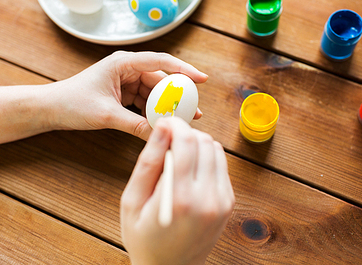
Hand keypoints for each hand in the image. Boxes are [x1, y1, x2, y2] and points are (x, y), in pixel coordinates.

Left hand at [47, 51, 207, 139]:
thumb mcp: (106, 115)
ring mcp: (127, 81)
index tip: (202, 79)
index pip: (160, 61)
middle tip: (196, 111)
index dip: (184, 69)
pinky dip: (155, 111)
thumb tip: (160, 135)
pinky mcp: (124, 94)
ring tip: (185, 120)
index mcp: (123, 62)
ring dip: (168, 105)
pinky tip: (164, 122)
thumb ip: (135, 125)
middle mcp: (128, 68)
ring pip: (155, 92)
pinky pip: (146, 101)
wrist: (50, 109)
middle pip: (162, 79)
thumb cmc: (72, 103)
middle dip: (179, 95)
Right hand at [120, 117, 234, 264]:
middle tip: (167, 142)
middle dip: (185, 134)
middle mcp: (208, 199)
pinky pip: (221, 165)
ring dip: (197, 145)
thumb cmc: (144, 238)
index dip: (175, 125)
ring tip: (178, 158)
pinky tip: (190, 171)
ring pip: (216, 149)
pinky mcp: (228, 203)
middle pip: (205, 141)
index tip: (163, 123)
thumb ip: (149, 161)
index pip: (188, 142)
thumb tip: (163, 127)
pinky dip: (206, 159)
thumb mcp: (132, 201)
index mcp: (181, 199)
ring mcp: (222, 201)